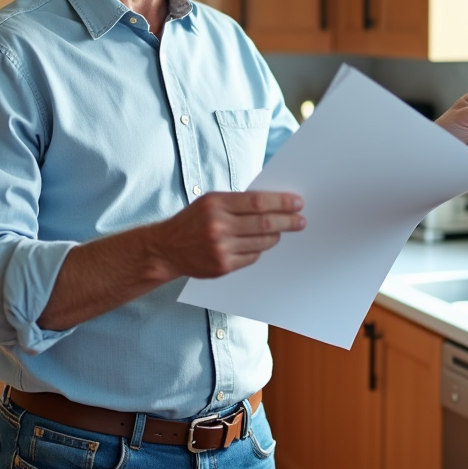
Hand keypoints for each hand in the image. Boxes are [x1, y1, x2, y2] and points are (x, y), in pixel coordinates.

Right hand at [151, 191, 305, 277]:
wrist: (166, 248)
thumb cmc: (192, 221)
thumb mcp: (210, 201)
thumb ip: (238, 202)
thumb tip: (274, 203)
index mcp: (215, 204)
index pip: (258, 202)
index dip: (282, 202)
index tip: (297, 203)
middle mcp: (218, 226)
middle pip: (265, 223)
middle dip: (288, 221)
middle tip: (301, 221)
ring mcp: (220, 248)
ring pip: (262, 242)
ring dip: (276, 236)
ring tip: (281, 231)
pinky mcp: (222, 266)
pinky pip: (252, 257)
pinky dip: (260, 249)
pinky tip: (259, 244)